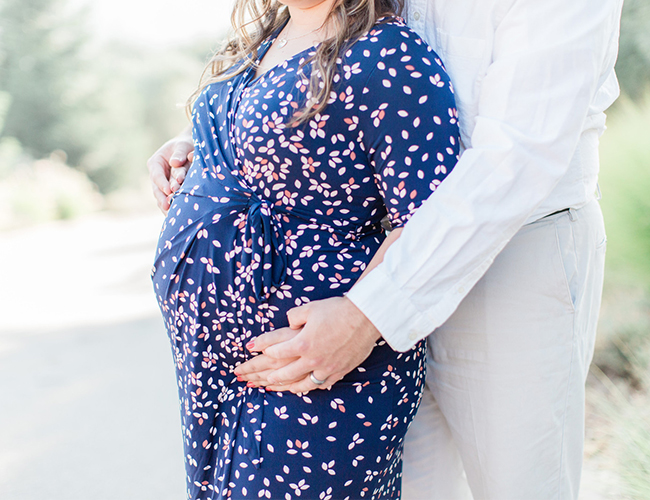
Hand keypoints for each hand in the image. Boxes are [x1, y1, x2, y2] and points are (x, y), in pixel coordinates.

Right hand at [147, 129, 192, 212]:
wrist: (188, 151)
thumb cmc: (185, 146)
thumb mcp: (182, 145)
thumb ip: (179, 153)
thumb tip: (175, 163)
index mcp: (156, 163)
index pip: (157, 175)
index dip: (162, 183)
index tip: (169, 190)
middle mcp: (157, 176)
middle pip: (157, 189)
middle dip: (164, 197)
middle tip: (169, 205)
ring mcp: (162, 186)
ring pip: (162, 197)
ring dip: (166, 205)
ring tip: (171, 215)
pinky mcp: (169, 192)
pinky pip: (168, 202)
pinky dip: (171, 209)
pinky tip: (174, 217)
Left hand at [235, 328, 301, 390]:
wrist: (331, 342)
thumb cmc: (304, 334)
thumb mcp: (283, 332)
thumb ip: (266, 340)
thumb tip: (249, 346)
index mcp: (274, 358)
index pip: (254, 365)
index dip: (244, 368)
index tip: (236, 371)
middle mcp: (281, 370)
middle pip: (261, 374)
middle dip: (249, 376)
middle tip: (239, 378)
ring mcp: (293, 377)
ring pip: (272, 382)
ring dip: (259, 383)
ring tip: (250, 384)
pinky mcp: (303, 379)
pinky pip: (286, 387)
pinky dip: (276, 388)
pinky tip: (271, 387)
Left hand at [246, 296, 381, 393]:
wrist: (365, 318)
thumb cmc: (337, 310)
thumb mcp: (310, 308)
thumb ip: (294, 316)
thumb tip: (289, 322)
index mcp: (302, 343)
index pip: (277, 352)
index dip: (266, 351)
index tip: (259, 351)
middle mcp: (312, 360)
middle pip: (286, 373)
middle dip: (272, 376)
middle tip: (264, 377)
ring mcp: (326, 368)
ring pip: (303, 383)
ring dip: (289, 386)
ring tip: (281, 387)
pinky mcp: (340, 371)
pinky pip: (322, 384)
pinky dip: (311, 386)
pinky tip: (306, 386)